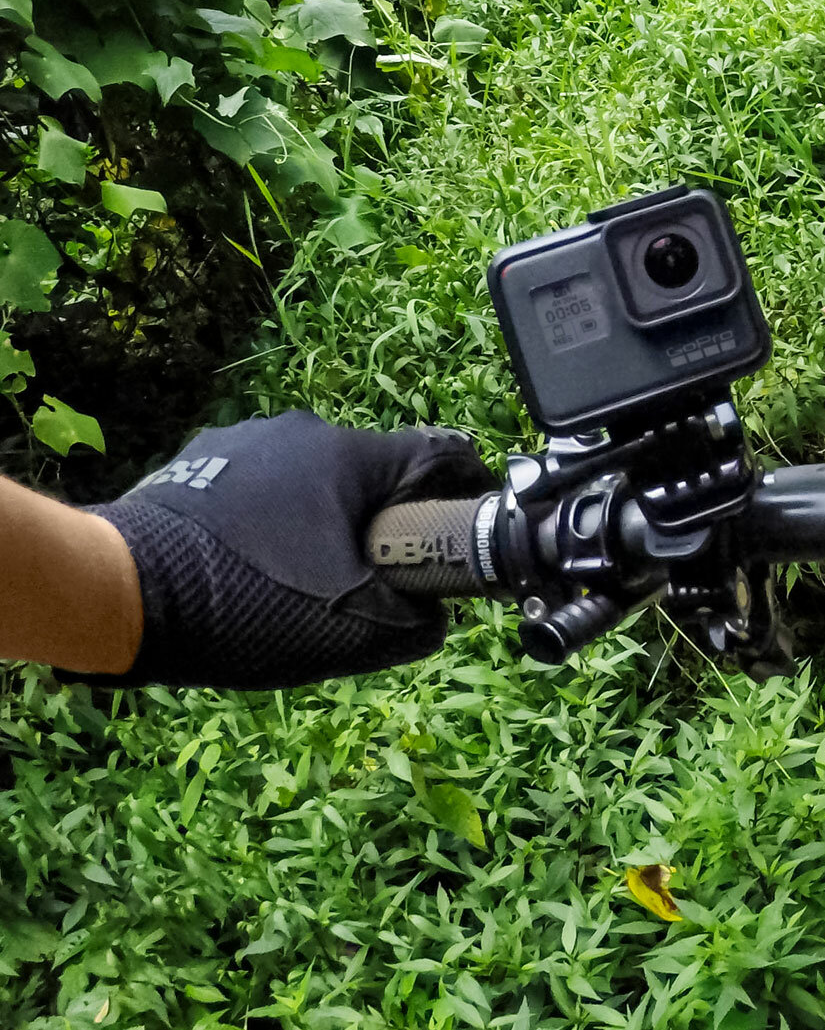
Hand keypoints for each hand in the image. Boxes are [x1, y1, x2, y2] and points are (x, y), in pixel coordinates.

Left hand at [83, 411, 495, 688]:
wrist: (119, 593)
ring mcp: (244, 440)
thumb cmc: (247, 602)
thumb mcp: (354, 632)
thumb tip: (435, 613)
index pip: (444, 454)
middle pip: (373, 474)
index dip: (464, 493)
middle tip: (368, 578)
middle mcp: (303, 432)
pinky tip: (246, 567)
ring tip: (297, 580)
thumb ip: (417, 621)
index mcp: (353, 456)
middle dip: (380, 522)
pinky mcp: (196, 461)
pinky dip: (267, 521)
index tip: (458, 534)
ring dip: (319, 521)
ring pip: (312, 481)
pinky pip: (258, 487)